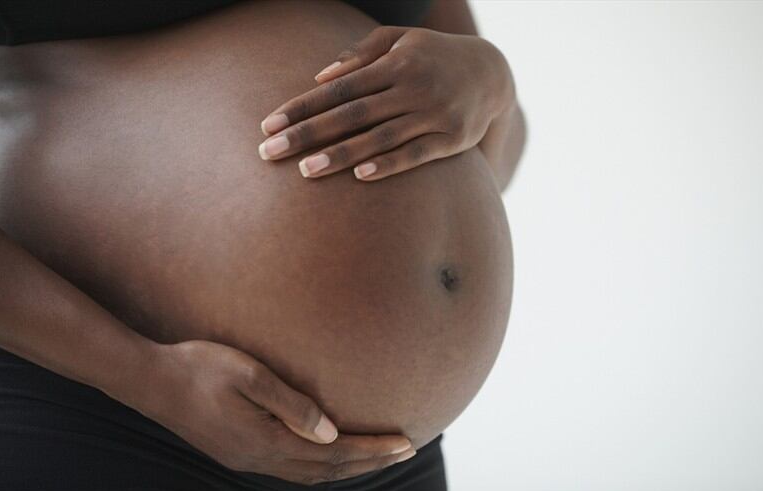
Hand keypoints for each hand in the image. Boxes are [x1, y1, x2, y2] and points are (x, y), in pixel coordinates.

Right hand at [141, 339, 414, 484]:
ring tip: (378, 455)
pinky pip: (291, 468)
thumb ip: (292, 405)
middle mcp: (259, 458)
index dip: (372, 450)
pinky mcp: (237, 452)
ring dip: (347, 466)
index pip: (334, 453)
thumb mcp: (249, 376)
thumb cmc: (198, 366)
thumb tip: (332, 432)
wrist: (147, 379)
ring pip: (310, 473)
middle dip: (369, 462)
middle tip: (406, 449)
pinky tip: (329, 453)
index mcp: (265, 442)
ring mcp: (246, 459)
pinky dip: (321, 465)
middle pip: (328, 469)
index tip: (405, 442)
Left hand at [257, 26, 514, 180]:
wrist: (493, 73)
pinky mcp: (453, 139)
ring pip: (380, 137)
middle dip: (308, 133)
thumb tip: (321, 77)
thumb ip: (362, 54)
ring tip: (305, 171)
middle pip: (351, 113)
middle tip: (269, 152)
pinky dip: (390, 164)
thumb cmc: (434, 56)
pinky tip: (361, 176)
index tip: (269, 124)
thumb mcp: (401, 40)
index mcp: (395, 63)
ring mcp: (434, 113)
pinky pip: (417, 154)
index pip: (338, 88)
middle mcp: (413, 87)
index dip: (302, 107)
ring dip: (341, 154)